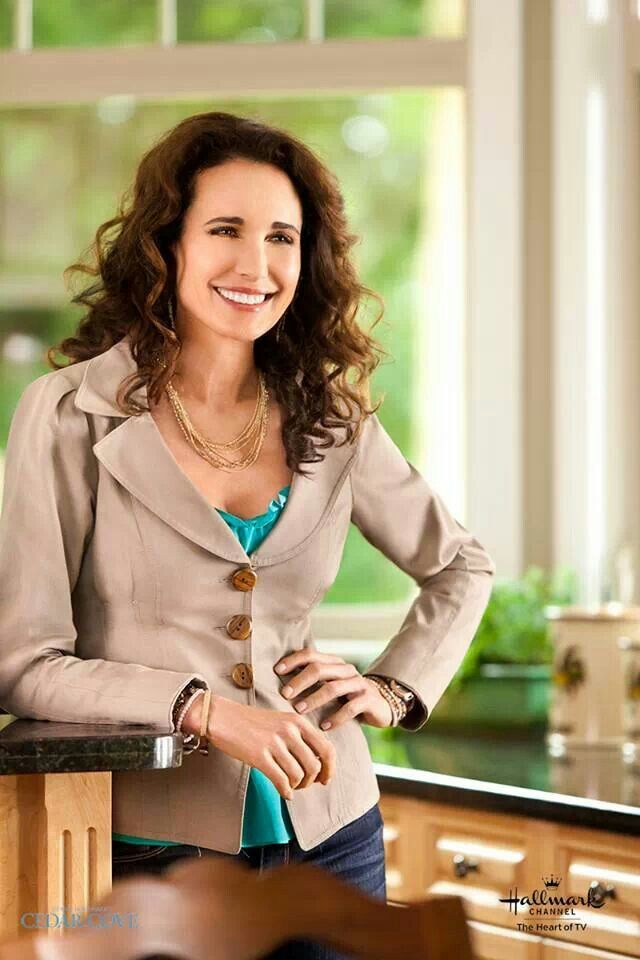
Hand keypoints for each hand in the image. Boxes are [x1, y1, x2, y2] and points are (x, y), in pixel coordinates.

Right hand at [193, 695, 335, 801]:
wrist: (222, 716)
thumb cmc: (251, 722)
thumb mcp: (281, 721)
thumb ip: (299, 737)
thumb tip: (316, 763)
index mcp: (297, 721)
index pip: (326, 748)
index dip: (329, 768)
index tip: (325, 779)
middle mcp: (289, 731)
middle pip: (314, 765)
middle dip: (312, 781)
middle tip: (303, 785)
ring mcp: (274, 743)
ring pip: (299, 775)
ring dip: (297, 786)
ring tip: (290, 786)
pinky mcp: (259, 756)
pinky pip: (281, 781)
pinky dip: (286, 791)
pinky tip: (284, 792)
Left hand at [274, 648, 394, 729]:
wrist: (381, 705)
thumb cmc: (347, 696)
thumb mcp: (330, 685)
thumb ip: (312, 682)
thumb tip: (279, 683)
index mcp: (334, 662)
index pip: (311, 654)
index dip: (294, 660)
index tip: (277, 671)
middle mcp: (346, 670)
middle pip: (320, 669)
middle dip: (300, 681)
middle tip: (285, 694)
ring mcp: (358, 683)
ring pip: (333, 688)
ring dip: (314, 699)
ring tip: (299, 710)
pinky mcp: (369, 699)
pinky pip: (350, 707)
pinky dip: (336, 717)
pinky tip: (324, 727)